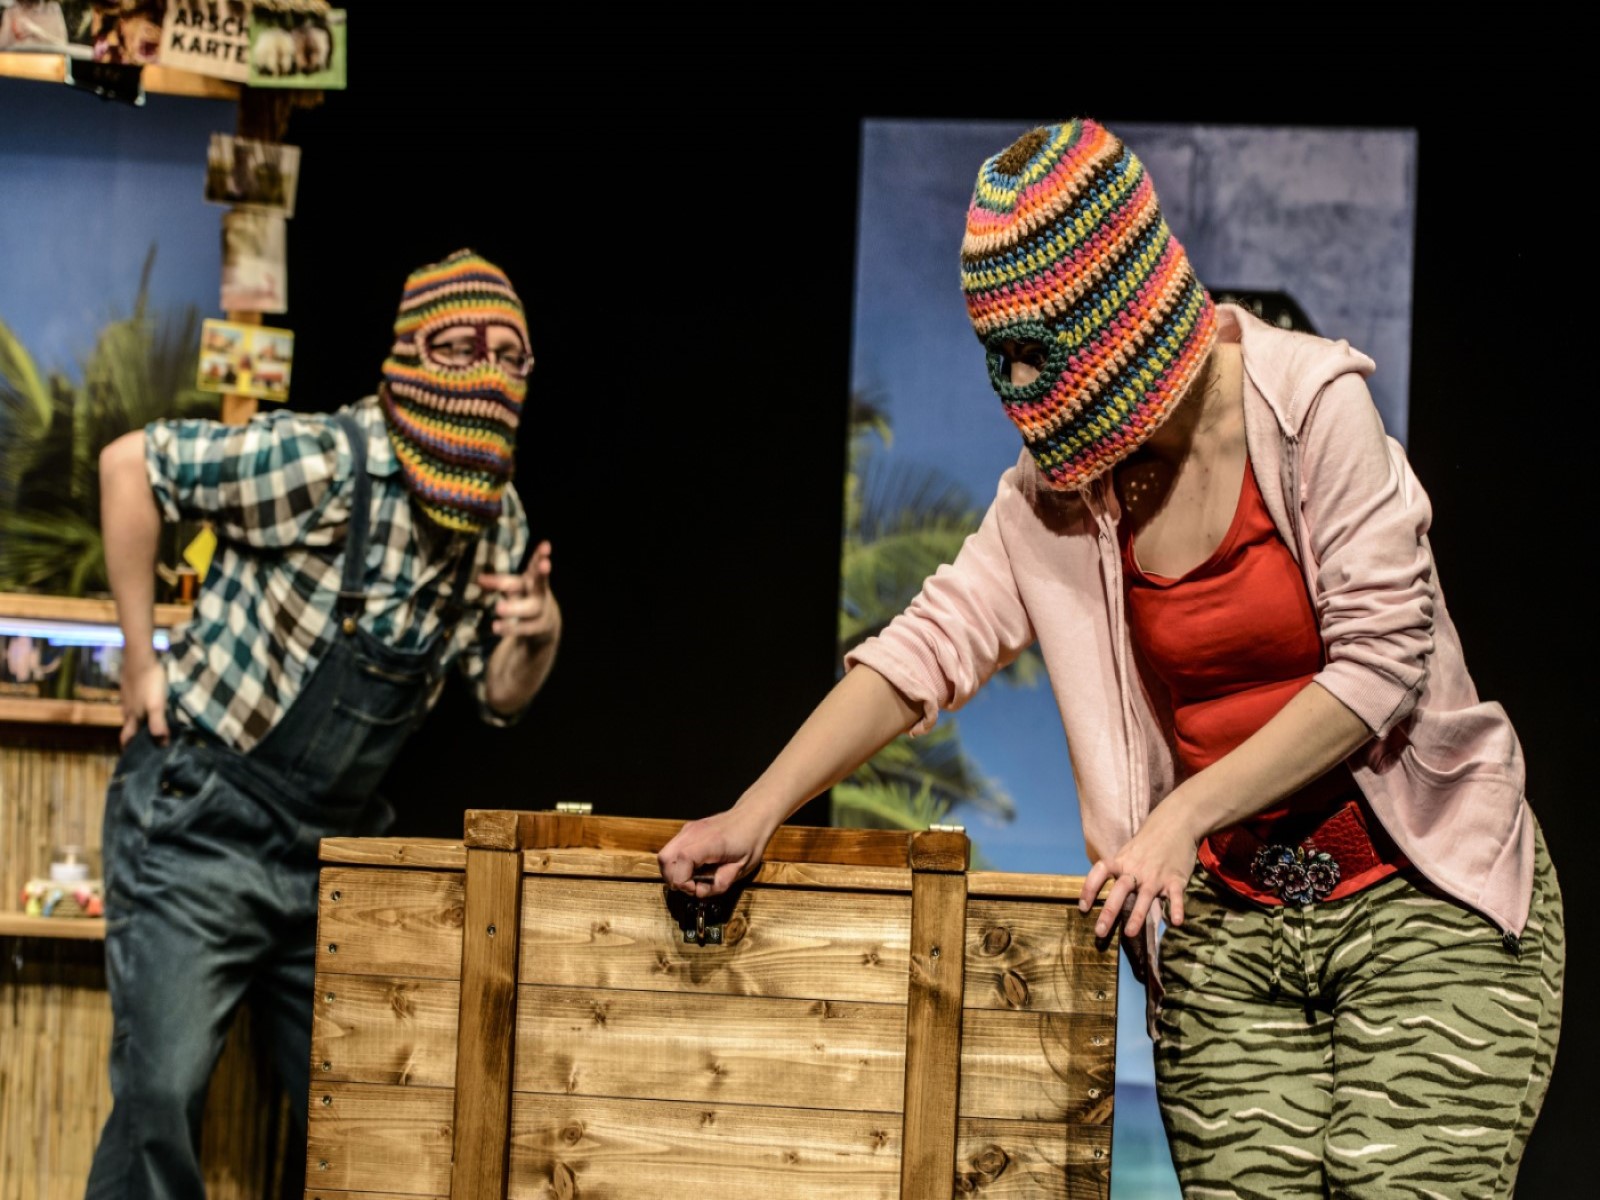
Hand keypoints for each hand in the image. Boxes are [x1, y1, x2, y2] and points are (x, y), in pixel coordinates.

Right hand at [119, 656, 168, 748]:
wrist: (139, 657)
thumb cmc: (149, 683)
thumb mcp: (156, 706)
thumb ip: (157, 724)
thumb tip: (162, 744)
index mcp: (132, 716)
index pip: (126, 737)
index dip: (127, 747)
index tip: (132, 756)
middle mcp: (126, 709)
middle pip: (128, 726)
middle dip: (134, 735)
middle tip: (145, 741)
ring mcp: (126, 696)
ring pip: (130, 713)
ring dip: (137, 721)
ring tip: (148, 724)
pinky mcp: (129, 685)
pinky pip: (133, 701)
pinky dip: (139, 707)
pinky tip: (146, 702)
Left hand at [479, 540, 558, 644]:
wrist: (545, 623)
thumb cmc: (525, 597)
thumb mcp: (516, 587)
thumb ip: (499, 582)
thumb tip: (479, 578)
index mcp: (534, 579)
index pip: (536, 565)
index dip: (541, 555)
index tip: (546, 545)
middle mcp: (540, 593)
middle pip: (541, 583)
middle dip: (543, 574)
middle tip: (545, 565)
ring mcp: (541, 611)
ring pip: (530, 608)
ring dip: (514, 608)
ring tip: (498, 608)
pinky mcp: (538, 627)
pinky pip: (524, 627)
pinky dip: (510, 628)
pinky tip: (496, 627)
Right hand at [658, 806, 774, 898]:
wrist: (752, 817)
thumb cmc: (750, 842)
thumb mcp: (741, 869)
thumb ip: (719, 884)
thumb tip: (698, 892)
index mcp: (710, 842)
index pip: (682, 860)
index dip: (682, 880)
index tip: (695, 888)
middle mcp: (693, 833)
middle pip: (665, 858)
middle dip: (673, 879)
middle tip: (692, 886)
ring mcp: (688, 830)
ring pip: (664, 854)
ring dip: (673, 872)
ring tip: (692, 877)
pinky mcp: (687, 831)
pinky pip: (672, 850)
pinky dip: (676, 863)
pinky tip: (693, 867)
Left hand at [1078, 802, 1198, 937]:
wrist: (1177, 823)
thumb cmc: (1149, 840)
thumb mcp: (1128, 851)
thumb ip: (1118, 869)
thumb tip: (1102, 888)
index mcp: (1122, 861)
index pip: (1099, 873)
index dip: (1089, 889)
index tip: (1082, 907)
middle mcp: (1136, 870)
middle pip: (1119, 890)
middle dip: (1109, 912)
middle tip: (1099, 932)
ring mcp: (1156, 876)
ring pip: (1145, 897)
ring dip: (1137, 916)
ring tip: (1130, 934)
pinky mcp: (1175, 880)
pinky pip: (1175, 897)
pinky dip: (1176, 909)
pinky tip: (1175, 922)